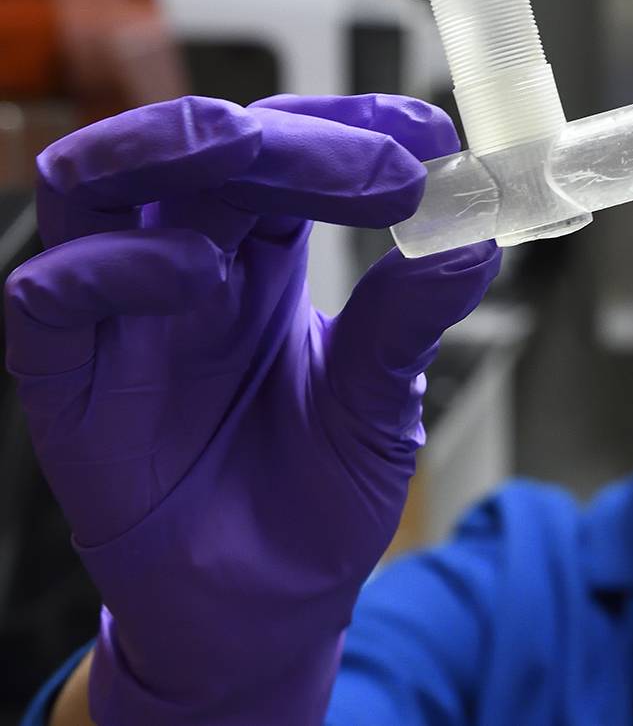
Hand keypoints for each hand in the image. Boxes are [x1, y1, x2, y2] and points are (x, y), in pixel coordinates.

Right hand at [5, 94, 500, 724]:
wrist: (265, 613)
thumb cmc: (317, 499)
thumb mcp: (381, 407)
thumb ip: (410, 320)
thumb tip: (474, 232)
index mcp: (264, 262)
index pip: (288, 153)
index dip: (350, 130)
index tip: (429, 136)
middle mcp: (184, 269)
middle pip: (201, 156)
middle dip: (286, 137)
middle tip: (383, 163)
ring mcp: (121, 321)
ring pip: (96, 188)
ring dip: (172, 150)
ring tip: (264, 154)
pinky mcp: (70, 388)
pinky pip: (48, 297)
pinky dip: (112, 265)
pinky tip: (193, 269)